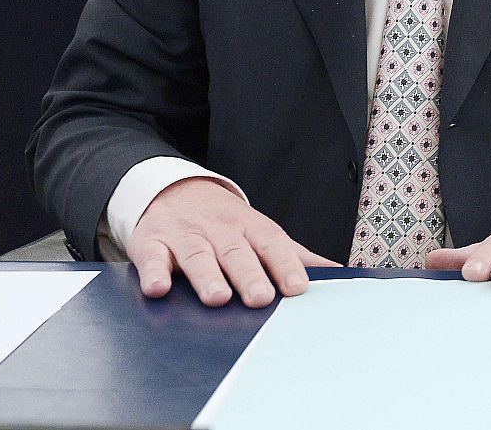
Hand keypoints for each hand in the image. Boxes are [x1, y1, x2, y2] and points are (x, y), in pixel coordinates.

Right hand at [128, 177, 338, 307]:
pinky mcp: (152, 243)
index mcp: (251, 228)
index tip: (298, 287)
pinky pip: (152, 258)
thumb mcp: (261, 233)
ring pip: (198, 256)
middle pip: (236, 252)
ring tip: (218, 298)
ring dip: (207, 277)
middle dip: (249, 275)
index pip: (273, 244)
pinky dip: (155, 272)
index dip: (286, 265)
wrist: (175, 191)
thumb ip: (295, 255)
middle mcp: (220, 230)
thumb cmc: (226, 223)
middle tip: (261, 299)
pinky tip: (159, 288)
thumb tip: (338, 273)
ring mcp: (185, 236)